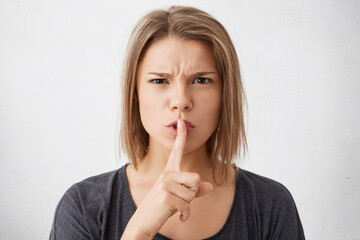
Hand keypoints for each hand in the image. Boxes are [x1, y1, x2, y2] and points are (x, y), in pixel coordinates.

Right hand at [121, 119, 212, 238]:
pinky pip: (187, 205)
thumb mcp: (179, 197)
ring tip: (173, 207)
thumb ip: (195, 191)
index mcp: (169, 172)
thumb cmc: (161, 208)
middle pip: (195, 178)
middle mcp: (166, 174)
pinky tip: (177, 216)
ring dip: (187, 205)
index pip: (177, 151)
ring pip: (192, 193)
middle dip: (192, 193)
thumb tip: (210, 186)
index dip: (181, 136)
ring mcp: (164, 184)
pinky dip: (185, 214)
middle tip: (178, 200)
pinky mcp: (165, 196)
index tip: (182, 121)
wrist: (143, 222)